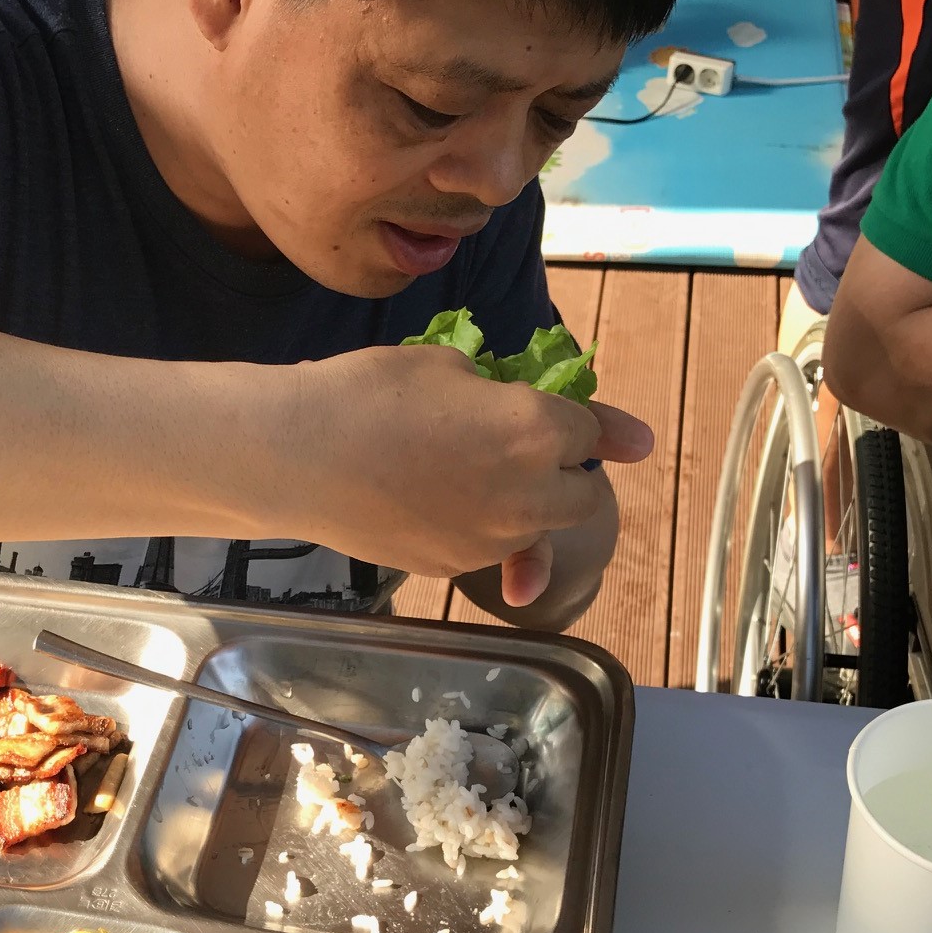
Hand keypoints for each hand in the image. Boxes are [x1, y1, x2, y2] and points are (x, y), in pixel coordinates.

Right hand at [284, 345, 652, 577]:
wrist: (299, 455)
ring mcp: (492, 539)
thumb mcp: (447, 365)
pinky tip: (449, 511)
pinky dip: (482, 532)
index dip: (605, 428)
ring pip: (537, 530)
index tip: (632, 440)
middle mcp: (529, 494)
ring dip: (527, 508)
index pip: (593, 432)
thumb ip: (505, 392)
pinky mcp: (452, 567)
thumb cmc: (371, 390)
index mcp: (536, 430)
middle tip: (541, 456)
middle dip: (572, 475)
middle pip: (583, 497)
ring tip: (479, 480)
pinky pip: (488, 550)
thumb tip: (526, 412)